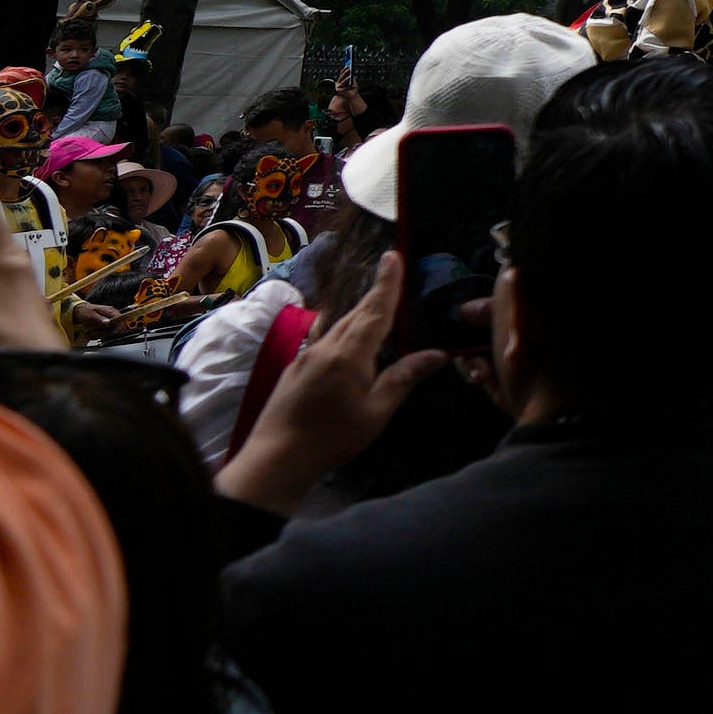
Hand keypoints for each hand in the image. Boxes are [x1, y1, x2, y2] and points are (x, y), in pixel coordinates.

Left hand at [218, 250, 444, 516]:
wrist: (275, 458)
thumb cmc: (331, 437)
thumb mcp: (375, 413)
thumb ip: (402, 379)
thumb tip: (437, 354)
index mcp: (349, 355)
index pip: (374, 312)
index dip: (386, 285)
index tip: (392, 256)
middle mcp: (325, 348)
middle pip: (355, 315)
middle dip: (374, 296)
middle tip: (390, 276)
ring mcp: (304, 358)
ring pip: (336, 328)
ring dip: (357, 316)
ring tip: (373, 311)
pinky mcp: (293, 371)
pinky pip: (323, 342)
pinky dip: (340, 335)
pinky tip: (344, 345)